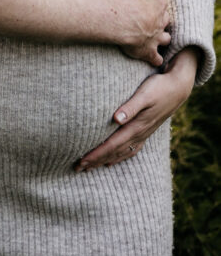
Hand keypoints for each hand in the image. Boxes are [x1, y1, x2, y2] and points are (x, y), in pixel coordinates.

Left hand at [74, 47, 197, 171]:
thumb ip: (130, 107)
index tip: (81, 161)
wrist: (178, 88)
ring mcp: (143, 134)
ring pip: (121, 153)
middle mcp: (139, 133)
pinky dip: (119, 157)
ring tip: (89, 167)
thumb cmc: (158, 88)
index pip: (112, 145)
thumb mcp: (144, 94)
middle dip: (95, 161)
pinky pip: (130, 149)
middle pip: (114, 152)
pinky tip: (112, 161)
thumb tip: (116, 118)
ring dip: (105, 161)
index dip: (96, 154)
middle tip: (77, 168)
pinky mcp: (145, 131)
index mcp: (136, 126)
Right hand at [117, 0, 170, 65]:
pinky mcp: (147, 50)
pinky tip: (155, 60)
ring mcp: (155, 37)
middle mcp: (160, 22)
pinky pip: (155, 57)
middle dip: (161, 21)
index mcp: (159, 5)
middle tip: (155, 20)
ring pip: (164, 39)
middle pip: (165, 21)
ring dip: (162, 39)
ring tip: (159, 39)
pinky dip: (155, 59)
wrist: (125, 20)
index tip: (151, 2)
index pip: (162, 3)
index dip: (157, 2)